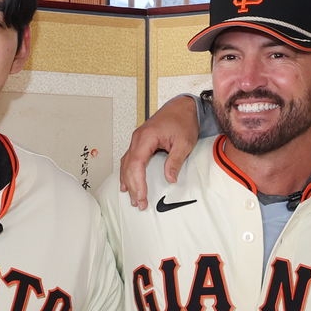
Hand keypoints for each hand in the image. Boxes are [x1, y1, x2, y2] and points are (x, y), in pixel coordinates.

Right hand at [119, 94, 199, 209]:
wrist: (183, 107)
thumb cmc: (183, 120)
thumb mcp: (184, 142)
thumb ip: (175, 161)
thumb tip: (169, 178)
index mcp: (147, 137)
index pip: (136, 164)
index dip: (137, 182)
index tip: (141, 196)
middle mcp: (138, 138)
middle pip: (128, 166)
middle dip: (133, 186)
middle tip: (139, 203)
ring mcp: (137, 140)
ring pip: (126, 164)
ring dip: (128, 182)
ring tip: (133, 198)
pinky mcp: (140, 142)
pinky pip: (129, 159)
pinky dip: (127, 173)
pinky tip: (126, 184)